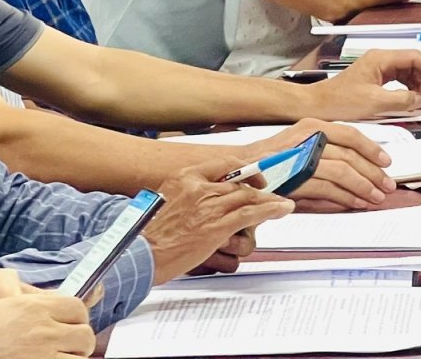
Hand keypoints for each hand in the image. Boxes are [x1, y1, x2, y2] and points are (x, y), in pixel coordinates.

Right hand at [139, 167, 291, 281]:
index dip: (245, 169)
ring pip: (248, 196)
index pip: (225, 164)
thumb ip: (190, 194)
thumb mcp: (167, 201)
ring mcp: (209, 207)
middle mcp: (199, 188)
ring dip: (269, 200)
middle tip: (269, 195)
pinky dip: (270, 209)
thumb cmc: (150, 235)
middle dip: (258, 189)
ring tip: (281, 204)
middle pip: (239, 183)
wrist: (139, 255)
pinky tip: (281, 210)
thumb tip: (212, 196)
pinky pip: (251, 213)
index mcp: (185, 177)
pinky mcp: (216, 227)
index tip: (254, 176)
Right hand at [236, 120, 394, 211]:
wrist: (236, 170)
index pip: (350, 134)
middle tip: (386, 185)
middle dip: (373, 173)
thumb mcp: (301, 147)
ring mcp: (299, 158)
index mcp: (312, 126)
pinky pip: (326, 189)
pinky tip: (355, 203)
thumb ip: (327, 152)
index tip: (386, 162)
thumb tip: (359, 166)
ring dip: (363, 187)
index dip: (372, 149)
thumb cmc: (270, 162)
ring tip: (374, 197)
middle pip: (350, 155)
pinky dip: (344, 198)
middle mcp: (307, 138)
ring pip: (342, 172)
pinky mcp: (292, 178)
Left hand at [308, 49, 420, 116]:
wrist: (317, 106)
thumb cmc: (338, 101)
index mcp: (381, 59)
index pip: (415, 57)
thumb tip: (419, 99)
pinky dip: (406, 91)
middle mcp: (380, 60)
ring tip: (418, 102)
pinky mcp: (374, 79)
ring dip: (416, 87)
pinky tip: (407, 101)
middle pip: (413, 65)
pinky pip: (398, 81)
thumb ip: (401, 99)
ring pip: (407, 74)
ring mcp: (377, 69)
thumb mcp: (375, 102)